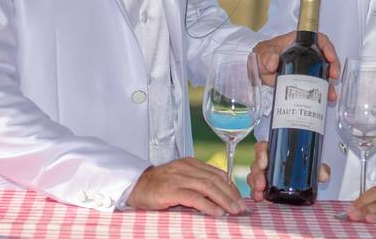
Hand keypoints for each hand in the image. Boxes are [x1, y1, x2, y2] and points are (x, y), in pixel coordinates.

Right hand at [126, 157, 245, 215]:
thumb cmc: (158, 187)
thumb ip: (196, 184)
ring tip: (233, 211)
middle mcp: (186, 167)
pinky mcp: (170, 190)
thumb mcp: (180, 180)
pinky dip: (208, 205)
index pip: (217, 173)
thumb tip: (219, 198)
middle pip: (215, 180)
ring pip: (207, 187)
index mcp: (190, 163)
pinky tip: (217, 212)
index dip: (231, 186)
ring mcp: (178, 177)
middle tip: (241, 208)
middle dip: (231, 194)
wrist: (134, 187)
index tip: (239, 199)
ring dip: (224, 200)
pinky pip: (193, 197)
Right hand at [247, 141, 329, 201]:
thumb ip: (320, 168)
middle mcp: (267, 162)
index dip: (261, 153)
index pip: (263, 148)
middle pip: (256, 164)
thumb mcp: (312, 165)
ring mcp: (263, 174)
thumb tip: (324, 174)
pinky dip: (255, 193)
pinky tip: (258, 198)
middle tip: (261, 184)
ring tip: (259, 194)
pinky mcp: (262, 186)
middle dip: (256, 174)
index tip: (264, 163)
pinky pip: (254, 188)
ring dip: (254, 185)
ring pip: (253, 176)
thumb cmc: (303, 167)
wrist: (303, 180)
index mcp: (275, 151)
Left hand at [253, 31, 340, 99]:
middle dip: (333, 66)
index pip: (318, 39)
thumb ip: (267, 56)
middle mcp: (305, 52)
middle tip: (334, 76)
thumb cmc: (262, 55)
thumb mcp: (263, 54)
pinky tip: (325, 98)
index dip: (328, 47)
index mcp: (298, 41)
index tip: (331, 58)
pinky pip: (317, 82)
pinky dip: (322, 90)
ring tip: (331, 93)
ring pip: (323, 71)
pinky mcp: (304, 78)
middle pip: (325, 55)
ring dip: (329, 82)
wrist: (256, 68)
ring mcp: (306, 65)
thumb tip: (273, 62)